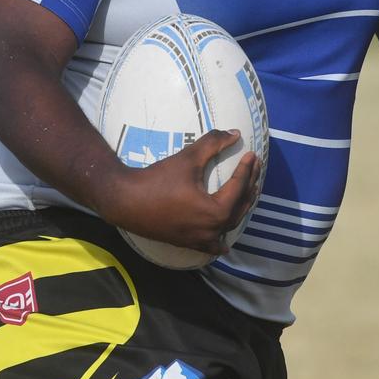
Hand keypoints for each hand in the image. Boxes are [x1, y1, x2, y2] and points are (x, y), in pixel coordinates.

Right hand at [108, 129, 260, 255]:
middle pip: (239, 207)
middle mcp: (212, 230)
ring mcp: (199, 240)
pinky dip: (220, 239)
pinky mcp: (187, 243)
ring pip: (229, 225)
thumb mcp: (188, 158)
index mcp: (216, 211)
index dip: (246, 169)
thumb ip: (213, 144)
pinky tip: (223, 242)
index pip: (239, 187)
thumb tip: (235, 133)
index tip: (252, 154)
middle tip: (253, 169)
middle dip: (248, 186)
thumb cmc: (158, 179)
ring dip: (240, 208)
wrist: (125, 200)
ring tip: (247, 193)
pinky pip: (211, 244)